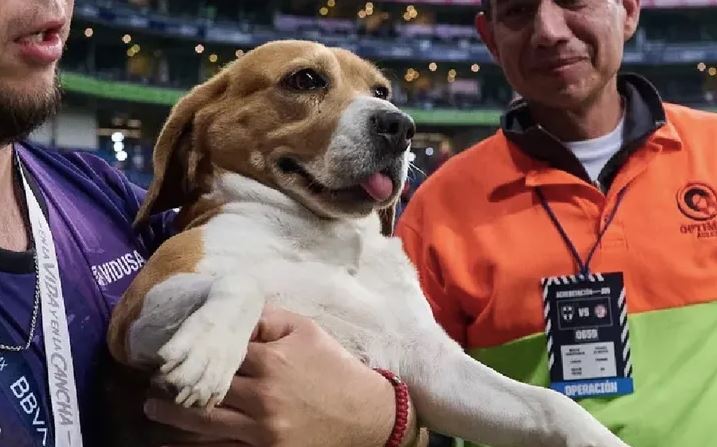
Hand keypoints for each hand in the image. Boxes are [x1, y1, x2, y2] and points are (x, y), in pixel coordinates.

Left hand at [144, 306, 418, 445]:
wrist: (364, 414)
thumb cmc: (334, 367)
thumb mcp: (306, 330)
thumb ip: (268, 319)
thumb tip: (235, 315)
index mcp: (269, 360)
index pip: (219, 349)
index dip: (194, 347)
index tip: (171, 346)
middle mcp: (260, 395)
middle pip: (204, 386)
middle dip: (174, 382)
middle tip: (154, 378)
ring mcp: (261, 428)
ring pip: (204, 420)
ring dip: (173, 414)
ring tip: (152, 407)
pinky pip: (223, 445)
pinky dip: (199, 440)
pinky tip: (181, 435)